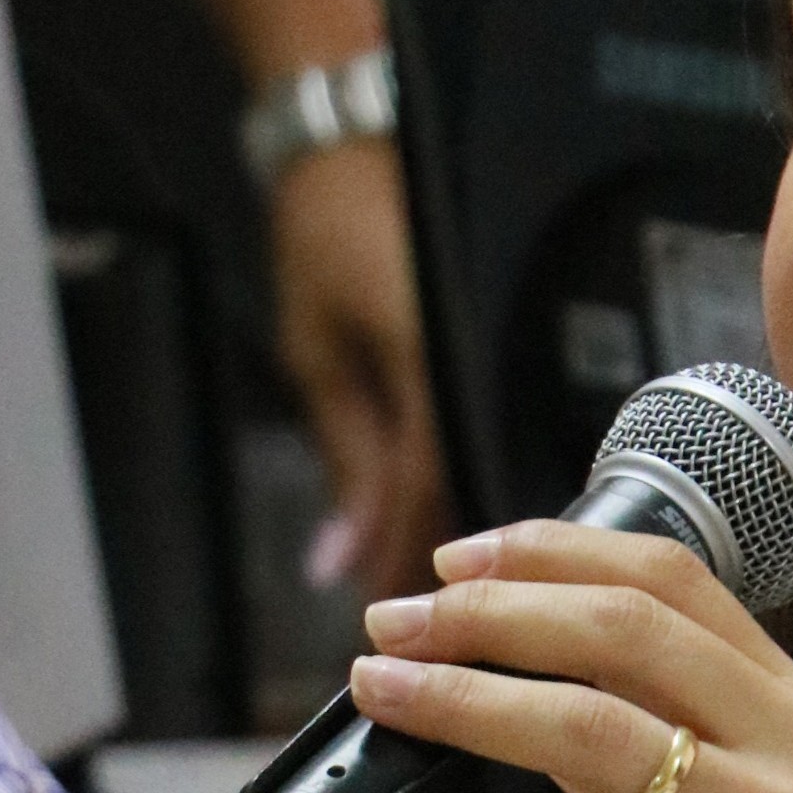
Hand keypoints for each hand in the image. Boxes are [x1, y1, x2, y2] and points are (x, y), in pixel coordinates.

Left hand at [270, 135, 449, 603]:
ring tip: (427, 603)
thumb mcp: (316, 352)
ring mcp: (477, 362)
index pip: (428, 493)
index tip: (394, 627)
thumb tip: (342, 552)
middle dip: (435, 572)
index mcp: (432, 368)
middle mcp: (469, 372)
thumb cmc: (326, 234)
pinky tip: (436, 528)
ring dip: (445, 536)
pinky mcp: (472, 354)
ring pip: (469, 475)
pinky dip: (445, 488)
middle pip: (460, 498)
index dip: (410, 567)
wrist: (353, 147)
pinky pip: (464, 439)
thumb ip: (345, 457)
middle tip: (414, 645)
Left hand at [350, 525, 792, 792]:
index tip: (459, 561)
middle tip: (392, 625)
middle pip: (619, 631)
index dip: (551, 553)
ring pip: (588, 730)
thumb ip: (676, 762)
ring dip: (465, 701)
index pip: (671, 582)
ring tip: (381, 697)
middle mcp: (788, 752)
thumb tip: (544, 710)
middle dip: (488, 613)